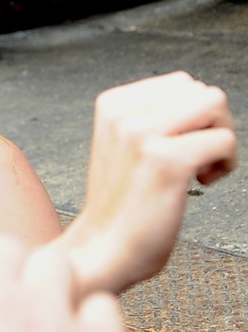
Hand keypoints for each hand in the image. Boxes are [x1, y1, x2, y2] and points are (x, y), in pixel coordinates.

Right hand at [63, 71, 236, 296]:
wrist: (104, 248)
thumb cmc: (121, 204)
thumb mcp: (122, 143)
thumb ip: (149, 115)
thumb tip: (199, 97)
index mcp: (113, 104)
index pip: (180, 83)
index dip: (192, 116)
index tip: (179, 146)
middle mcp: (125, 113)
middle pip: (201, 90)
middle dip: (210, 124)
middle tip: (195, 158)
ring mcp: (143, 134)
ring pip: (216, 105)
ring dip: (220, 138)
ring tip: (200, 166)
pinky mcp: (167, 161)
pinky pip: (225, 141)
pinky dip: (225, 164)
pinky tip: (201, 182)